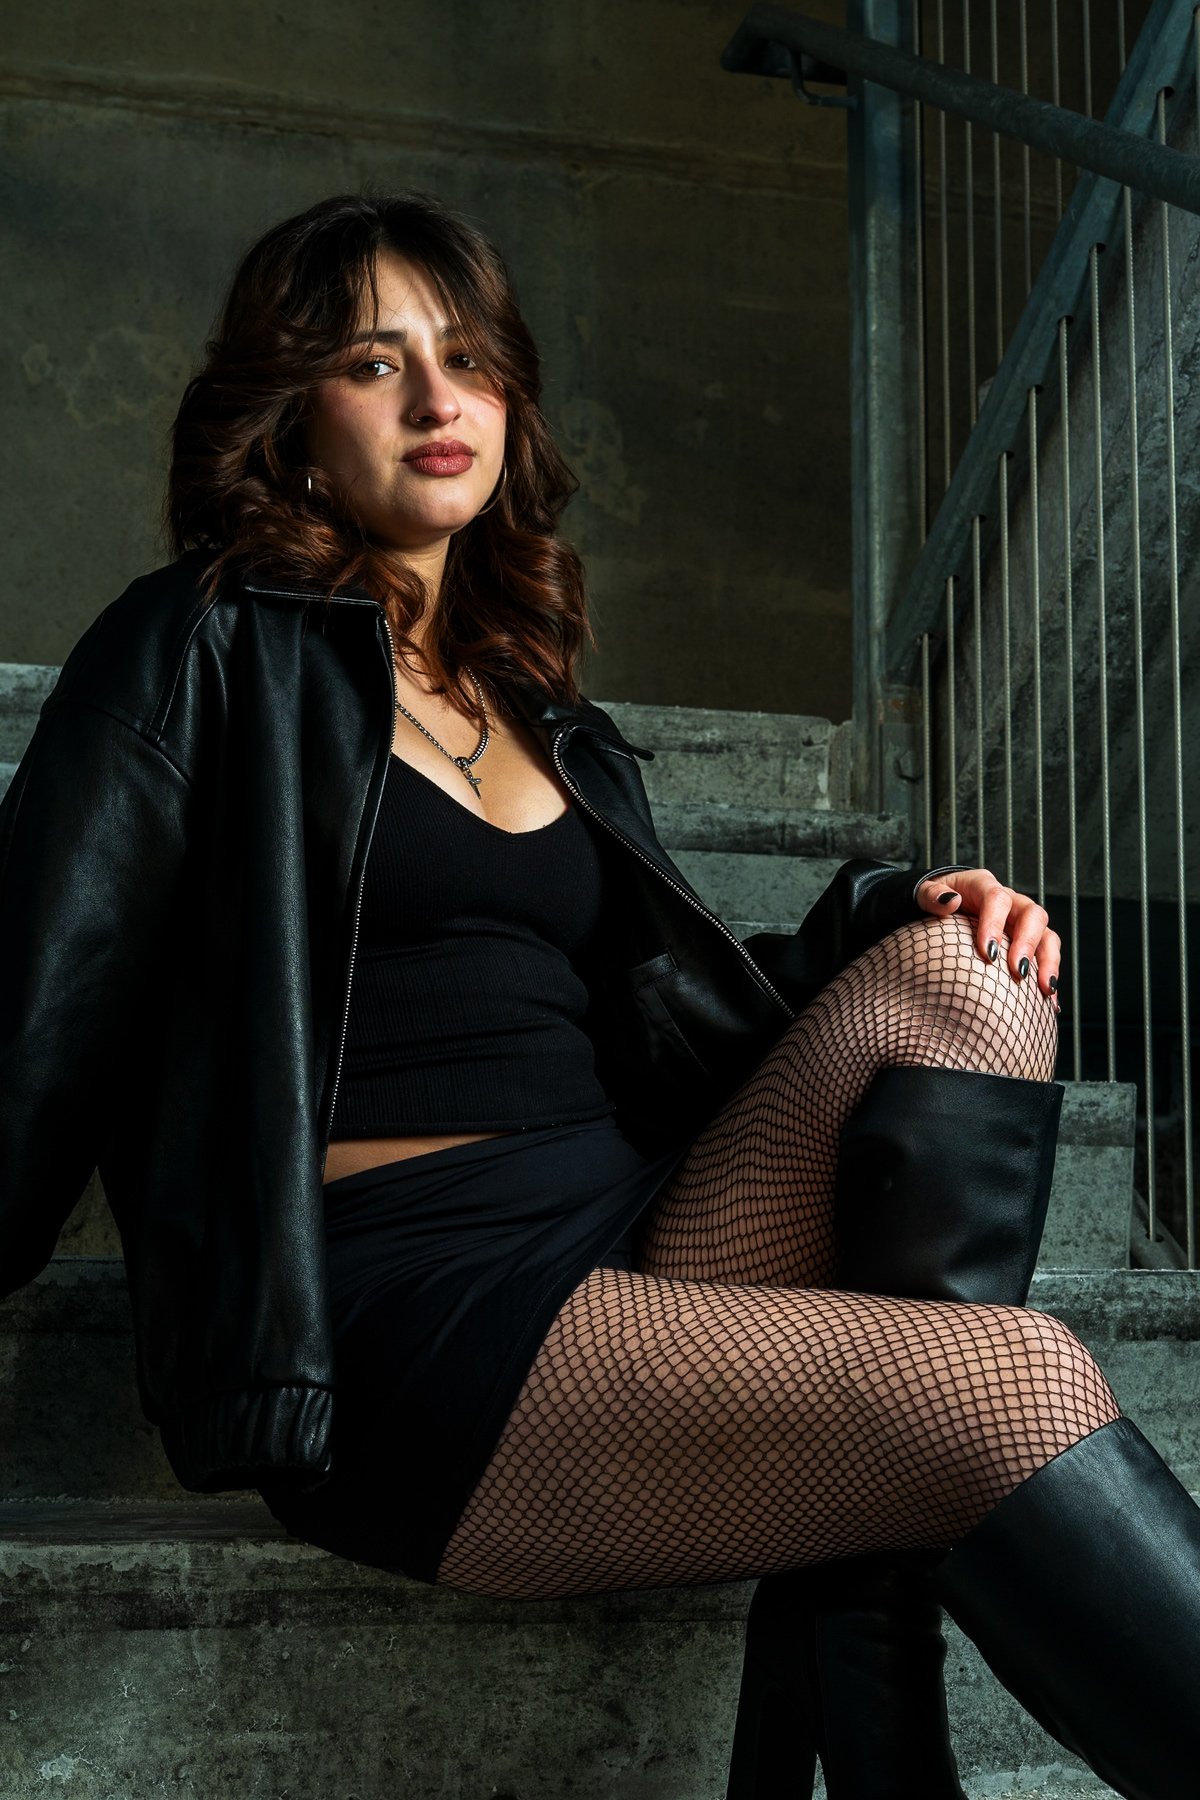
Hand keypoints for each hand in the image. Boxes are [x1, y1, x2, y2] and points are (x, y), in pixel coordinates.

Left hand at [915, 868, 1060, 1007]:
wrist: (942, 908)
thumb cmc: (931, 902)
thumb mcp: (922, 894)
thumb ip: (930, 896)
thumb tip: (950, 901)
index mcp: (983, 886)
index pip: (997, 899)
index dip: (995, 924)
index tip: (987, 953)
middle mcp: (1010, 901)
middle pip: (1032, 914)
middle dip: (1028, 943)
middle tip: (1018, 971)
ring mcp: (1022, 921)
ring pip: (1047, 935)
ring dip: (1049, 962)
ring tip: (1045, 989)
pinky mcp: (1029, 941)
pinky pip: (1047, 956)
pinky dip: (1049, 977)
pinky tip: (1050, 1002)